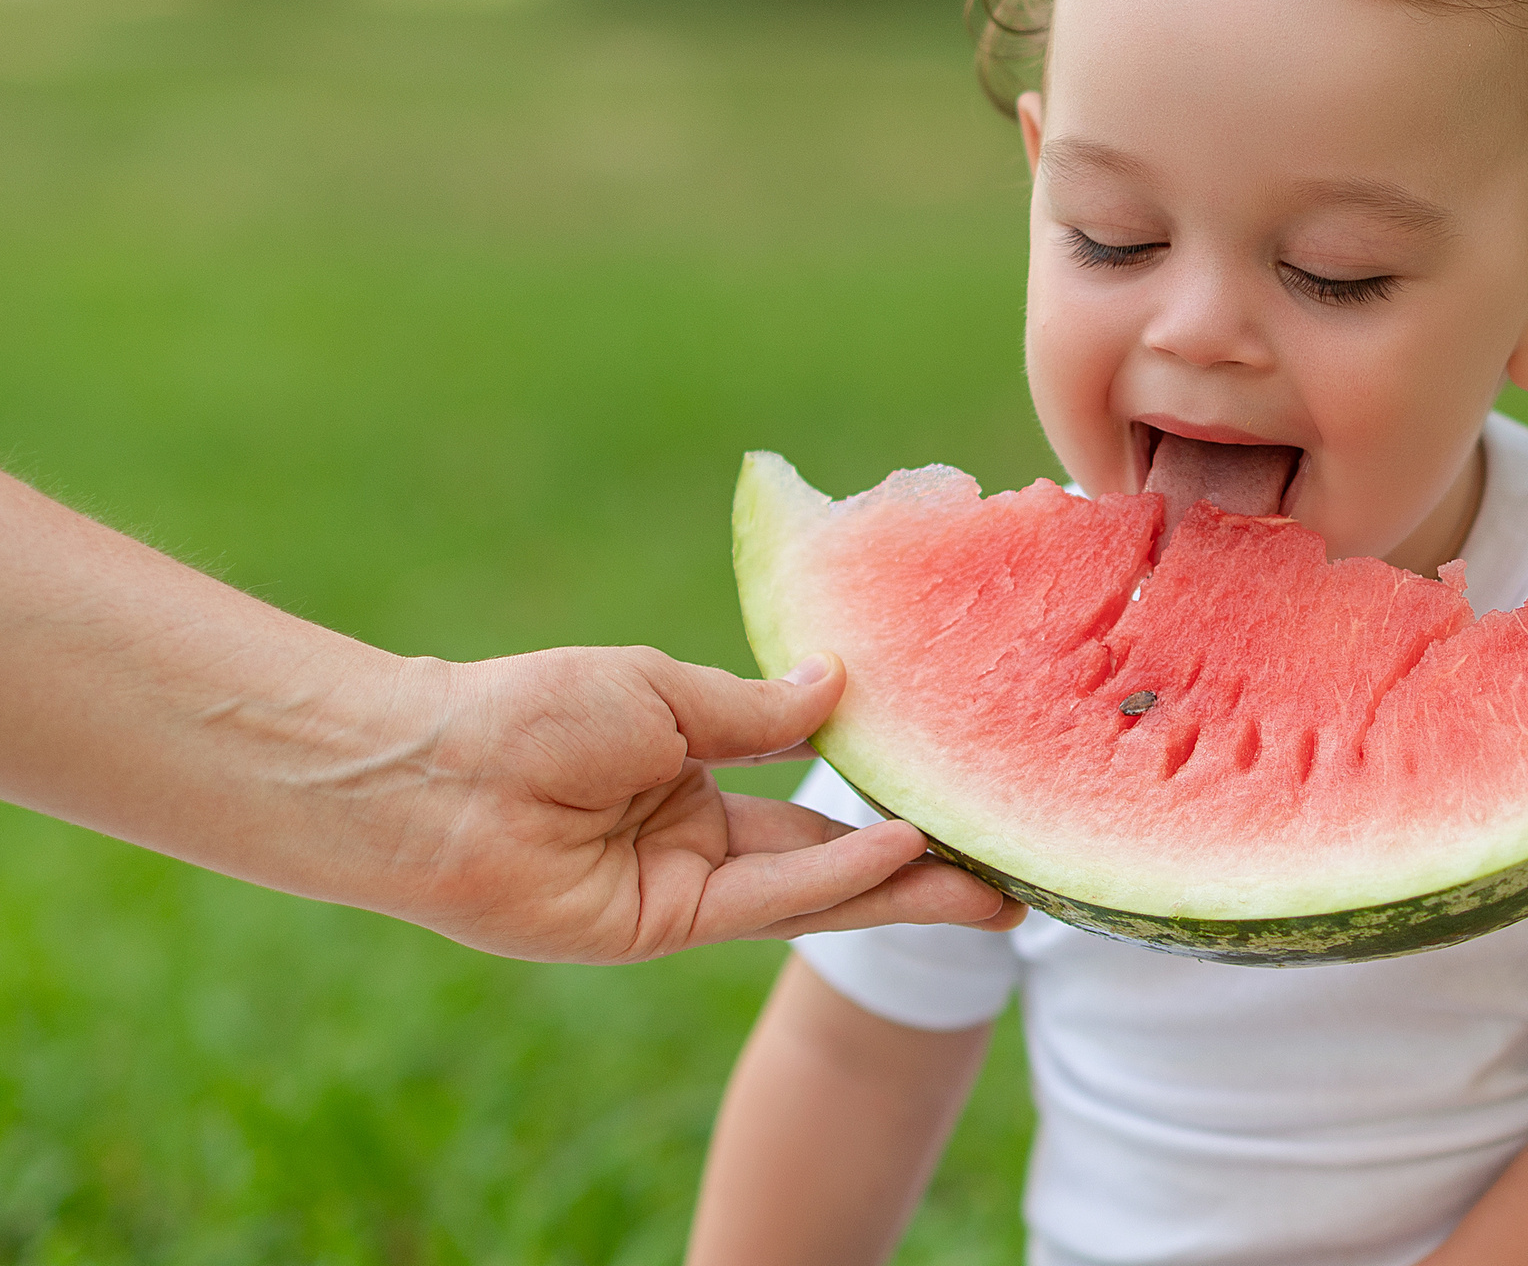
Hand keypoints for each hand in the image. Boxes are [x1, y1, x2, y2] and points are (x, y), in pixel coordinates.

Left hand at [387, 648, 1023, 961]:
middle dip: (920, 870)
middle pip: (830, 860)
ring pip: (813, 893)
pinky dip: (835, 880)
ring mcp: (682, 891)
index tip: (958, 790)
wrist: (433, 770)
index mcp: (692, 777)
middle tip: (1008, 872)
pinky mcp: (661, 927)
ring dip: (902, 888)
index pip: (810, 798)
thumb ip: (755, 710)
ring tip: (990, 883)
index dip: (884, 798)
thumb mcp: (664, 694)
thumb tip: (841, 687)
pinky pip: (765, 900)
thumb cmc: (530, 712)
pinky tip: (903, 850)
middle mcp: (697, 841)